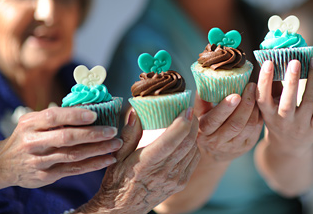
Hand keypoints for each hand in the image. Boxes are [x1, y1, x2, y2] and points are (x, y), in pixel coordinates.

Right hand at [0, 107, 121, 188]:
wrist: (3, 164)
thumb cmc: (27, 136)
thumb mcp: (33, 121)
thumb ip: (56, 116)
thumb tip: (88, 106)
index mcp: (31, 124)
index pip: (54, 117)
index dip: (75, 115)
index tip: (95, 114)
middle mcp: (34, 142)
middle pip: (67, 138)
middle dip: (93, 134)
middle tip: (113, 131)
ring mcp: (39, 161)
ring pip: (73, 155)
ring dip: (98, 150)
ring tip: (115, 144)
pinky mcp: (45, 176)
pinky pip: (74, 170)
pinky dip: (93, 164)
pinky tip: (107, 159)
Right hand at [78, 108, 200, 213]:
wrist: (124, 208)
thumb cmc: (118, 180)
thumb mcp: (118, 156)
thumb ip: (129, 133)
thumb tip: (136, 112)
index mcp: (147, 163)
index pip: (170, 141)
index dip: (182, 123)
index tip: (186, 108)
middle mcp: (163, 172)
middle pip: (187, 142)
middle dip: (192, 123)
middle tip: (189, 110)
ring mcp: (175, 179)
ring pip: (193, 149)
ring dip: (193, 133)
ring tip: (187, 122)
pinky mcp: (181, 184)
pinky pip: (194, 159)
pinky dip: (193, 146)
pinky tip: (186, 139)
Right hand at [194, 83, 263, 162]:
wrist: (214, 151)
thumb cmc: (206, 126)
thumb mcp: (199, 113)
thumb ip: (202, 98)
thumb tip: (206, 79)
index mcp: (204, 131)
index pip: (214, 120)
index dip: (225, 108)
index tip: (235, 95)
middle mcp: (218, 141)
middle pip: (236, 124)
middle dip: (246, 104)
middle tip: (251, 86)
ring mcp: (234, 146)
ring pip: (249, 126)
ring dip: (255, 108)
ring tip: (256, 92)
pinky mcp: (247, 146)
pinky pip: (256, 129)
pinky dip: (259, 115)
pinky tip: (258, 104)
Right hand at [256, 58, 312, 154]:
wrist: (289, 145)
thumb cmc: (279, 116)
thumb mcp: (272, 104)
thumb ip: (276, 84)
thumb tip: (282, 59)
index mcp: (268, 114)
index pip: (263, 97)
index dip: (264, 80)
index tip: (267, 62)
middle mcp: (283, 122)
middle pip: (287, 101)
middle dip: (292, 80)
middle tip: (295, 61)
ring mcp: (300, 127)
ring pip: (309, 102)